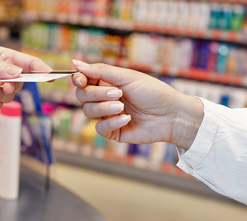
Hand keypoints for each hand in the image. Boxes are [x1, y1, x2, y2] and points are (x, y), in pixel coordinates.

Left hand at [0, 47, 51, 111]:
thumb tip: (17, 74)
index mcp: (2, 58)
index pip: (27, 64)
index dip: (41, 70)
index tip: (51, 76)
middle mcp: (1, 74)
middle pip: (21, 83)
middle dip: (13, 86)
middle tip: (1, 86)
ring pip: (10, 96)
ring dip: (1, 95)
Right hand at [71, 60, 203, 149]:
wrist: (171, 115)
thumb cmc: (152, 92)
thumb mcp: (127, 77)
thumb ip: (100, 71)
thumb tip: (75, 63)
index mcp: (107, 83)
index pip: (82, 81)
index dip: (78, 80)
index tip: (81, 80)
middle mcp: (104, 98)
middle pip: (82, 96)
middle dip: (96, 94)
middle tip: (118, 93)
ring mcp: (107, 116)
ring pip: (88, 112)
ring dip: (104, 108)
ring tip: (122, 107)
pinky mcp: (113, 132)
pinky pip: (100, 128)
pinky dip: (112, 122)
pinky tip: (127, 119)